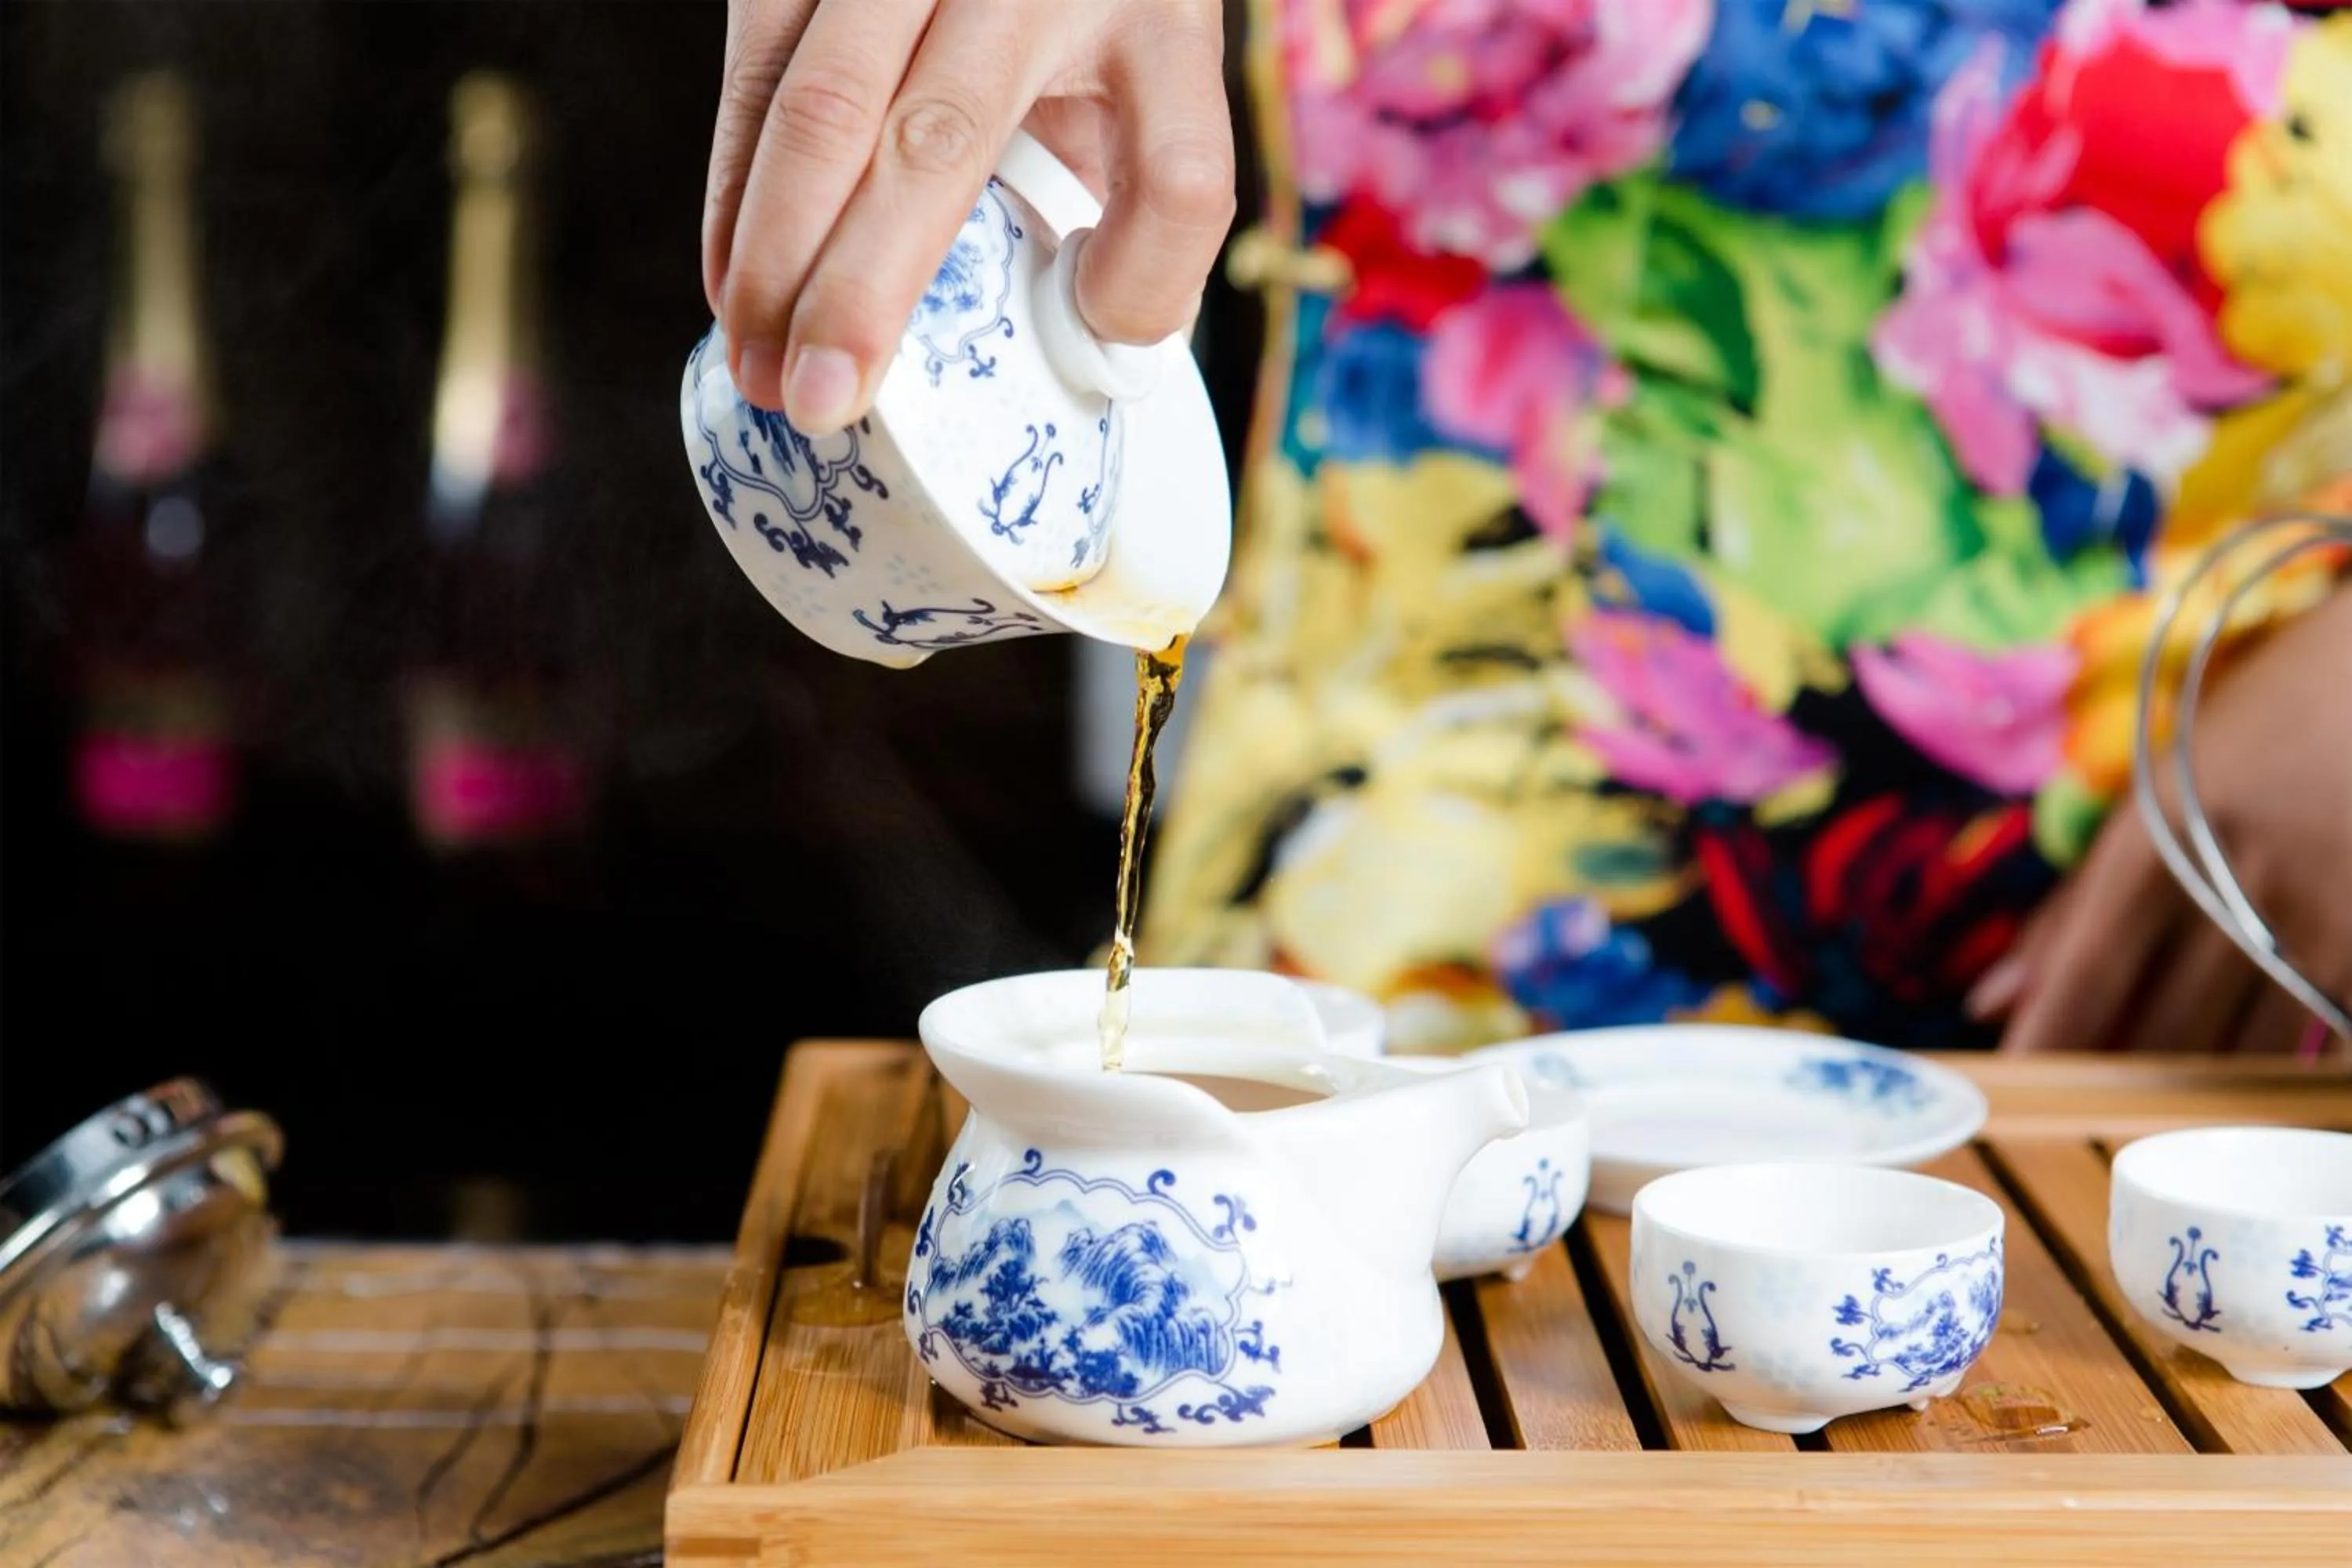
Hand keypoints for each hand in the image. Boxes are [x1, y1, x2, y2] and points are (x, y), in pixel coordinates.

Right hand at [702, 0, 1234, 432]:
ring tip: (759, 366)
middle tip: (817, 402)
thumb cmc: (1083, 29)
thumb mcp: (1143, 99)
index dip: (1136, 278)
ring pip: (825, 106)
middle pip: (944, 139)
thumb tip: (1079, 356)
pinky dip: (734, 196)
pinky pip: (757, 73)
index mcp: (1158, 28)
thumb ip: (1137, 216)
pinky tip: (733, 287)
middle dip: (863, 289)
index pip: (1176, 175)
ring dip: (774, 255)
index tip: (1088, 330)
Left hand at [1983, 584, 2351, 1053]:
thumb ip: (2078, 901)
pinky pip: (2327, 1037)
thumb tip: (1989, 999)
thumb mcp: (2163, 787)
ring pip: (2245, 1042)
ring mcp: (2327, 911)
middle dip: (2118, 1073)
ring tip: (2165, 1100)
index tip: (2012, 1088)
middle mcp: (2239, 875)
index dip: (2050, 1035)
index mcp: (2163, 828)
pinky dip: (2286, 1070)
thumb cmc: (2273, 716)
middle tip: (2084, 1103)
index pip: (2088, 961)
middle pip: (2161, 1017)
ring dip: (2198, 1084)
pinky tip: (2259, 1087)